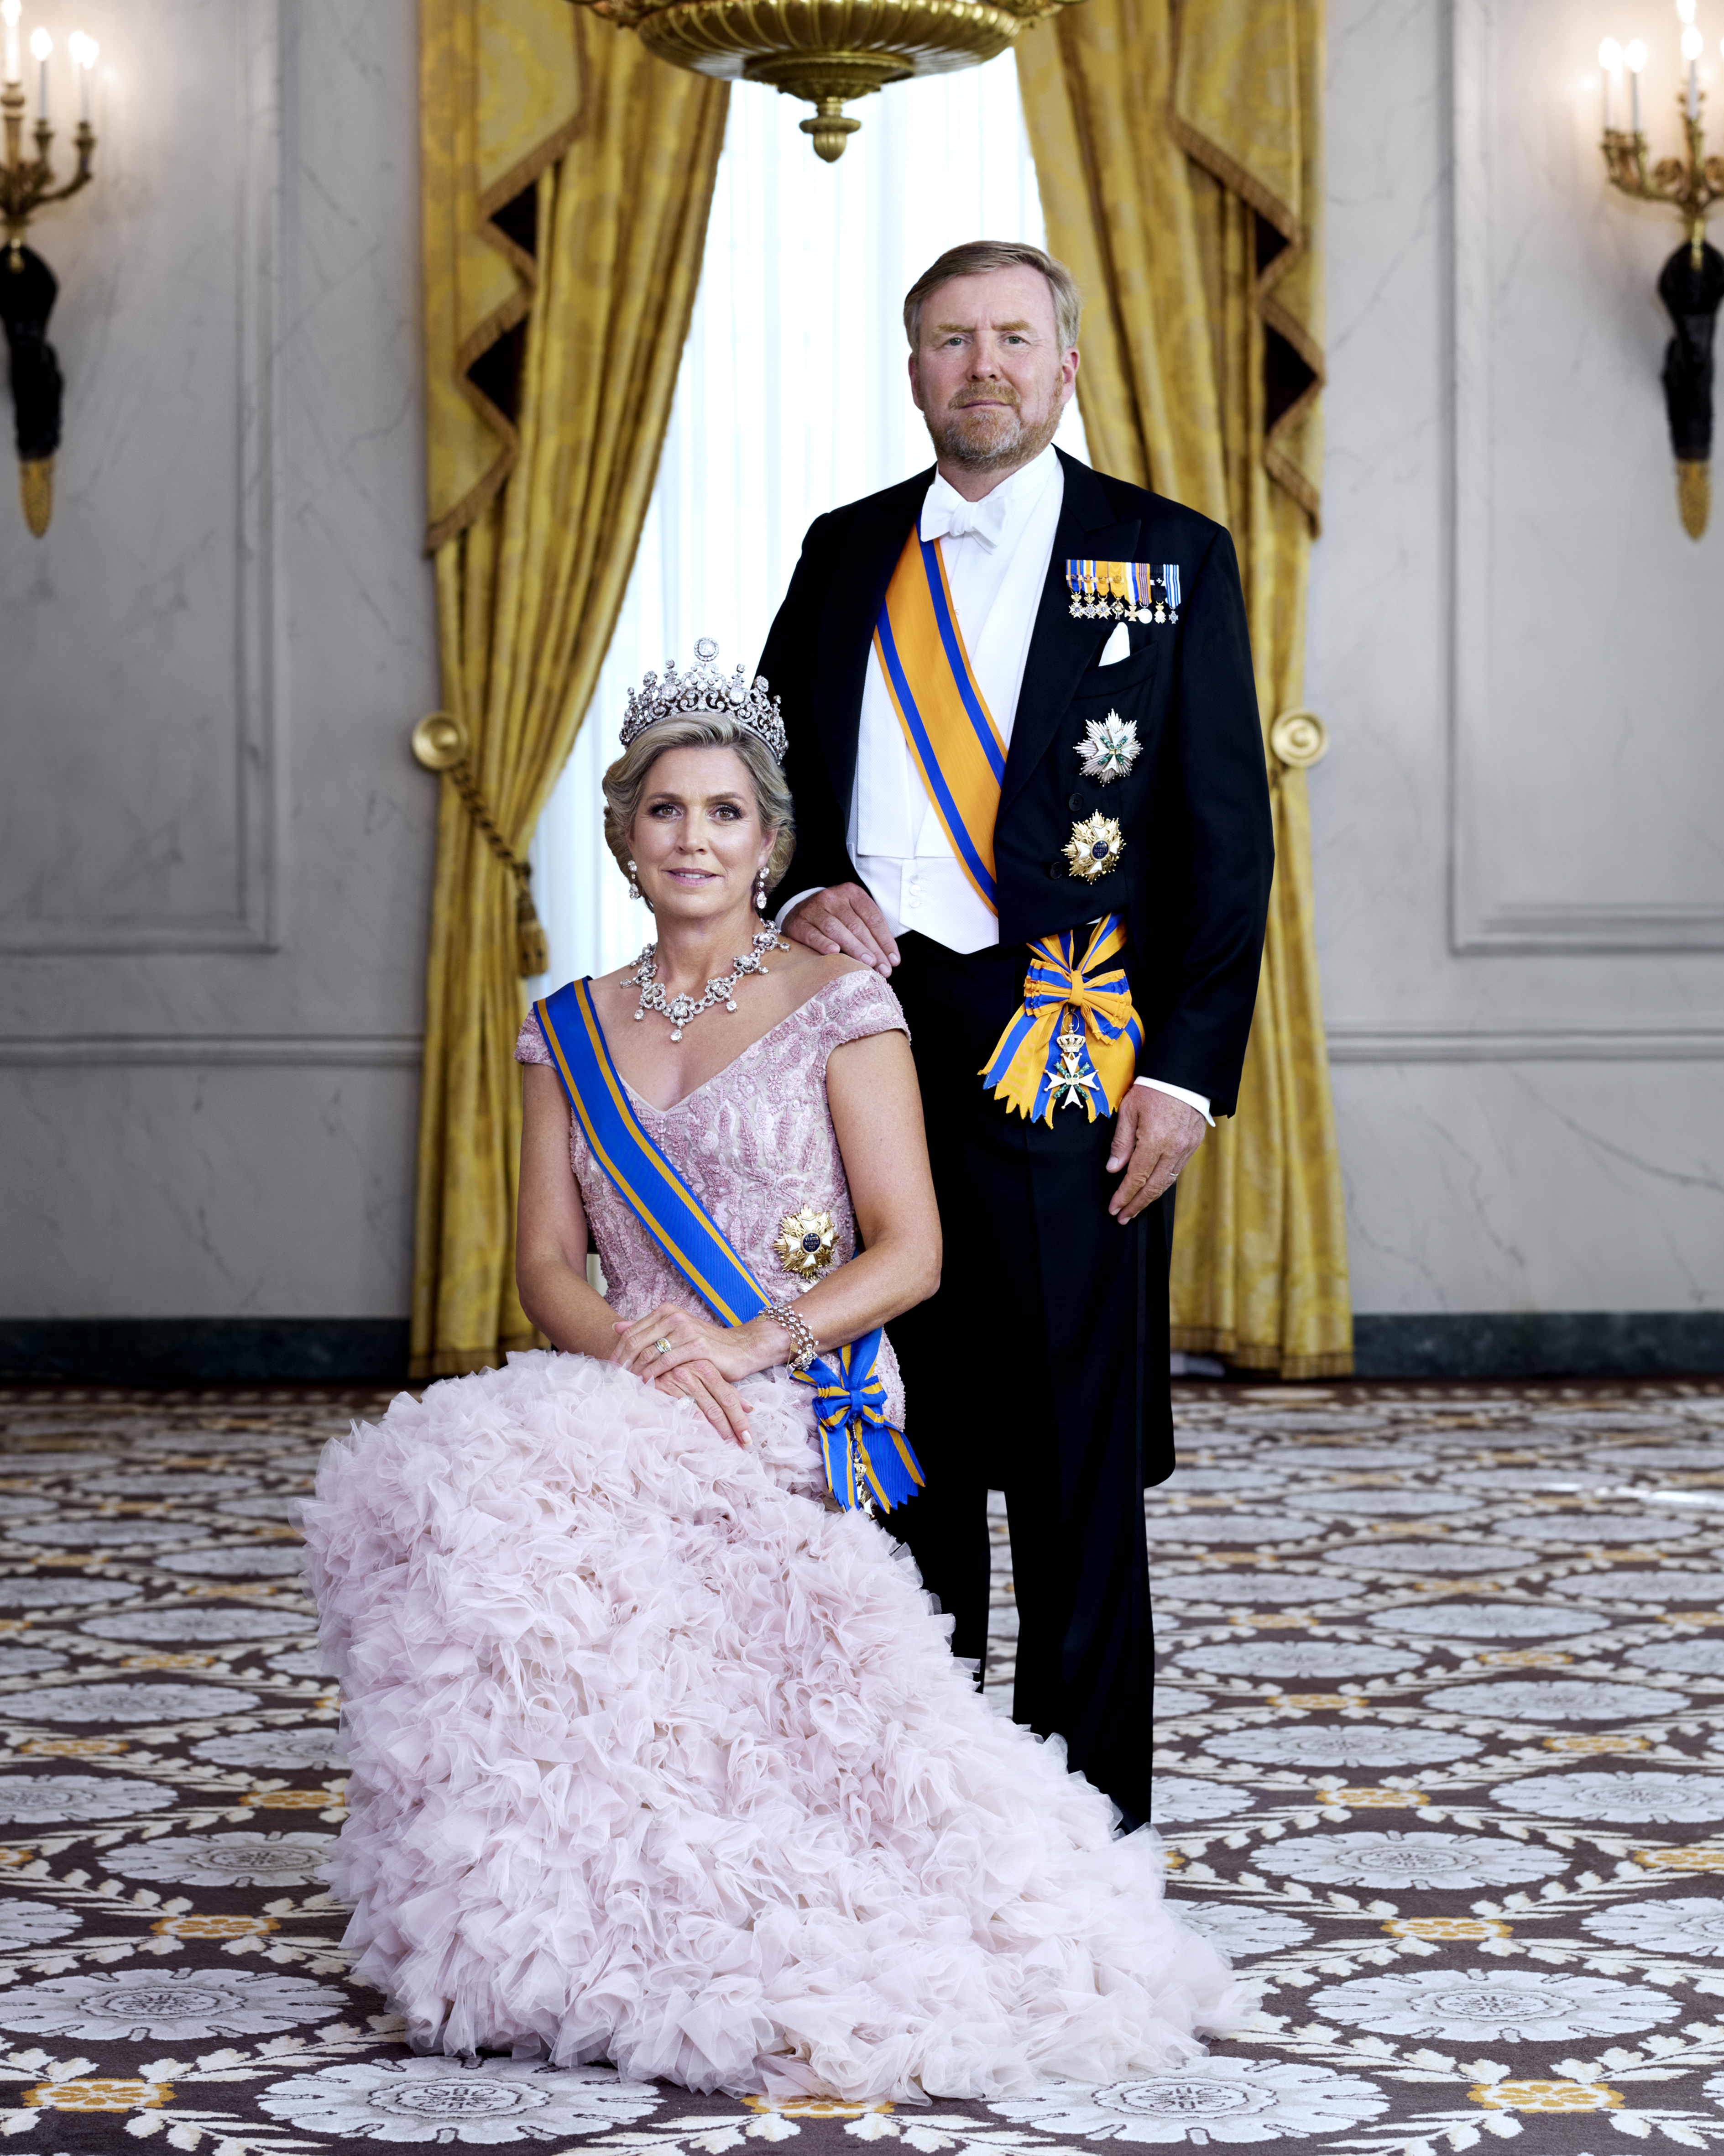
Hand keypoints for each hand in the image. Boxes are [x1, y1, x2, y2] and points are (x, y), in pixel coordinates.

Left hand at [612, 1303, 764, 1444]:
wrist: (740, 1348)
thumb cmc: (705, 1344)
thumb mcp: (675, 1332)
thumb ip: (647, 1329)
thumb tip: (616, 1326)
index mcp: (666, 1311)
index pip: (632, 1331)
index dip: (618, 1351)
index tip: (610, 1367)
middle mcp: (674, 1317)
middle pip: (636, 1341)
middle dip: (622, 1362)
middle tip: (614, 1379)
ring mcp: (686, 1330)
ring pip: (649, 1352)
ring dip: (635, 1371)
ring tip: (627, 1384)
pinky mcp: (697, 1346)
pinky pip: (667, 1362)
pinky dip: (653, 1374)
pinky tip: (646, 1384)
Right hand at [651, 1359, 751, 1447]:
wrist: (648, 1363)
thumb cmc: (680, 1371)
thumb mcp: (706, 1376)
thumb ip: (727, 1390)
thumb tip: (750, 1408)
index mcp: (707, 1369)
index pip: (729, 1398)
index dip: (739, 1420)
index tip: (748, 1438)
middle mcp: (693, 1373)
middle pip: (717, 1407)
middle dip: (730, 1430)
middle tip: (739, 1448)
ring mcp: (676, 1382)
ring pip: (701, 1413)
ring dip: (714, 1433)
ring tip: (724, 1448)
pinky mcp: (662, 1391)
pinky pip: (681, 1414)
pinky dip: (692, 1429)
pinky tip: (702, 1441)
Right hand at [781, 883, 899, 974]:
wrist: (799, 910)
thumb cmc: (834, 917)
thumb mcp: (853, 914)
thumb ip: (869, 930)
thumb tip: (890, 959)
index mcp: (851, 893)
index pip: (873, 918)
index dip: (886, 940)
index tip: (894, 960)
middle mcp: (832, 897)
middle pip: (857, 925)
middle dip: (873, 949)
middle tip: (883, 969)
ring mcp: (814, 909)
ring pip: (837, 929)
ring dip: (854, 948)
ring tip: (868, 964)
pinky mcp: (798, 923)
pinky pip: (813, 934)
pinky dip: (824, 944)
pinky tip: (836, 953)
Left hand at [1106, 1087, 1205, 1223]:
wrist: (1184, 1074)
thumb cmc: (1153, 1088)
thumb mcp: (1129, 1110)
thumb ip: (1121, 1141)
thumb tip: (1113, 1168)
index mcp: (1155, 1140)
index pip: (1137, 1177)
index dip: (1124, 1196)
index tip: (1114, 1208)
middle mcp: (1174, 1149)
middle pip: (1154, 1187)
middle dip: (1137, 1204)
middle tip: (1123, 1217)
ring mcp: (1186, 1147)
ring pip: (1168, 1181)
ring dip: (1151, 1197)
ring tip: (1136, 1207)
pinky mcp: (1194, 1144)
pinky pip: (1177, 1170)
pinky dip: (1164, 1182)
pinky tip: (1153, 1187)